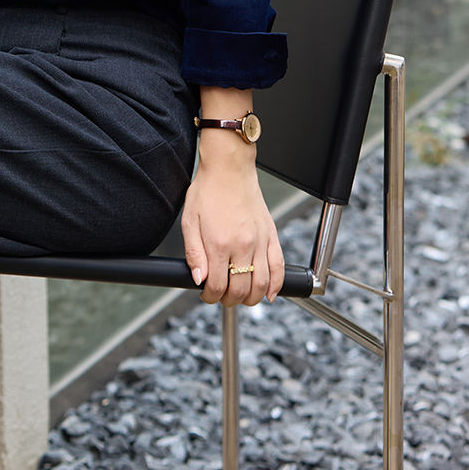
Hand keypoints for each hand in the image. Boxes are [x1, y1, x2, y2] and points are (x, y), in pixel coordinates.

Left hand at [181, 86, 283, 308]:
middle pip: (240, 290)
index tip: (206, 294)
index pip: (216, 286)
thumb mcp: (189, 221)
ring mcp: (260, 241)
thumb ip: (194, 254)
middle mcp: (242, 245)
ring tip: (241, 297)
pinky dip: (275, 285)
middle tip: (221, 296)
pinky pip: (279, 267)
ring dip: (251, 299)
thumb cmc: (208, 191)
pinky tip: (268, 294)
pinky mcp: (271, 235)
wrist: (229, 168)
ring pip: (261, 284)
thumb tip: (198, 279)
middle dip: (228, 300)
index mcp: (219, 243)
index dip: (209, 296)